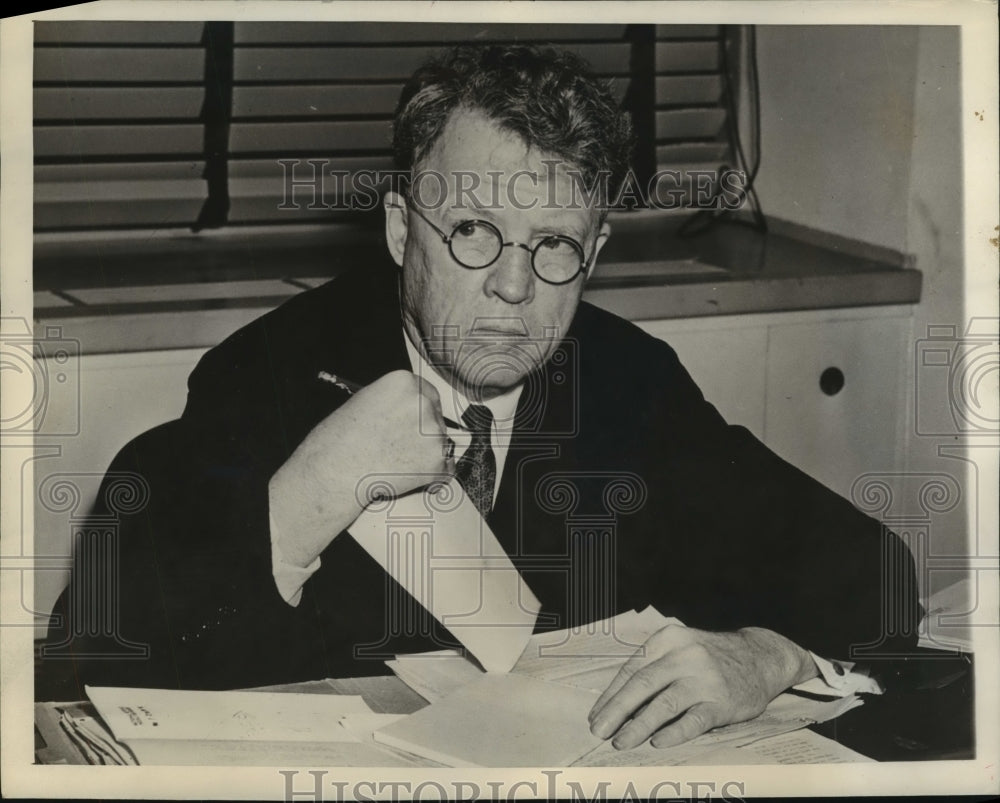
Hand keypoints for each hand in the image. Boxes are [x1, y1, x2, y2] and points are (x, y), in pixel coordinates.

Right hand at [269, 370, 453, 566]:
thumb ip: (392, 402)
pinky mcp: (436, 460)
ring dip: (426, 456)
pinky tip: (409, 478)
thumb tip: (408, 412)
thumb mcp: (364, 402)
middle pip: (437, 418)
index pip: (428, 394)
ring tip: (397, 464)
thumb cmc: (337, 440)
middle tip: (401, 449)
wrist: (333, 472)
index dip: (421, 413)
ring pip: (441, 445)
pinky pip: (445, 471)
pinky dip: (432, 478)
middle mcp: (422, 402)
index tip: (414, 425)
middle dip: (424, 434)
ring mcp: (433, 432)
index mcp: (403, 382)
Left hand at [588, 625, 817, 749]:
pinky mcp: (722, 701)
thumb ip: (653, 668)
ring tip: (621, 742)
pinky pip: (693, 720)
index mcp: (668, 640)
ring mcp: (704, 678)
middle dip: (616, 711)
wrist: (759, 656)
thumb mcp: (680, 649)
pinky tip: (658, 742)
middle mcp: (685, 656)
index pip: (631, 670)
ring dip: (638, 726)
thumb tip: (617, 703)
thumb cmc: (709, 657)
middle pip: (642, 685)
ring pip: (664, 704)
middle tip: (599, 731)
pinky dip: (674, 733)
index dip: (610, 696)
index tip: (595, 716)